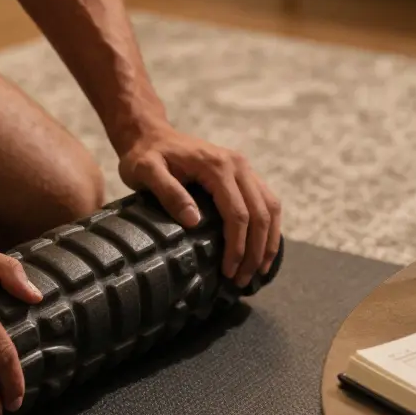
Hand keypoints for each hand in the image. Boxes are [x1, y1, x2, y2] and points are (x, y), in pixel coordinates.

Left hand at [117, 123, 281, 286]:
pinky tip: (262, 247)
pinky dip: (269, 226)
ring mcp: (244, 167)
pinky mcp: (244, 173)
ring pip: (271, 207)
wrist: (150, 134)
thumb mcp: (146, 172)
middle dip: (255, 251)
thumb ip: (169, 193)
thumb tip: (193, 221)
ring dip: (268, 241)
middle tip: (242, 281)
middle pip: (260, 214)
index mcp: (217, 166)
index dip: (237, 247)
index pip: (237, 214)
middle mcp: (238, 165)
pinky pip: (267, 200)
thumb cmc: (144, 156)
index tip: (228, 272)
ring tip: (258, 271)